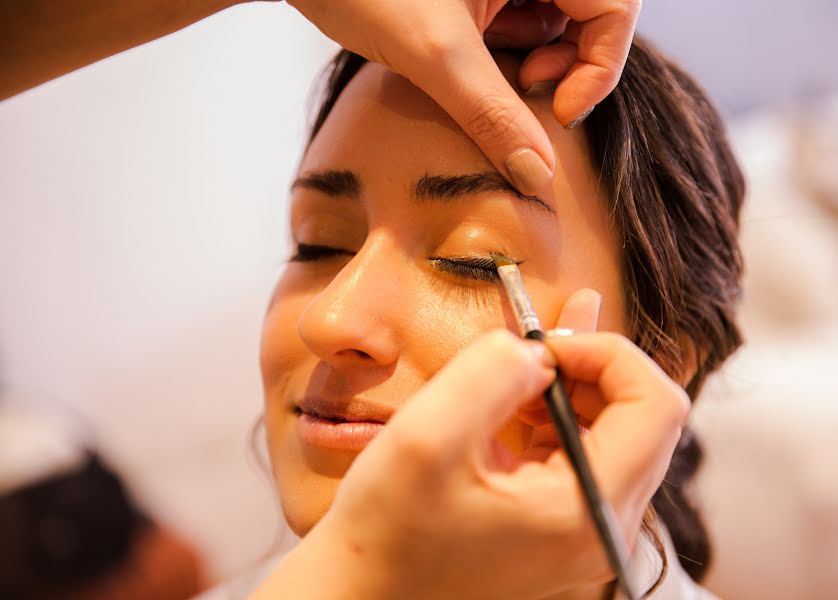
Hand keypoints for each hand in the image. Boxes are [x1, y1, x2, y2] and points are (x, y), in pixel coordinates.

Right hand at [271, 289, 687, 599]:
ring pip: (614, 429)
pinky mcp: (561, 524)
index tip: (546, 342)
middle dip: (588, 365)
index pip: (657, 406)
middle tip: (528, 346)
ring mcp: (586, 529)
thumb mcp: (428, 435)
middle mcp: (604, 527)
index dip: (610, 353)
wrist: (365, 593)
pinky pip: (582, 451)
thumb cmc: (387, 530)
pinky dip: (555, 412)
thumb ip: (491, 370)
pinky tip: (517, 397)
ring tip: (516, 367)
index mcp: (587, 511)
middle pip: (642, 416)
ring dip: (569, 385)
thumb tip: (536, 349)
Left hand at [286, 0, 639, 194]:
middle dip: (561, 66)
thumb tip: (539, 175)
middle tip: (519, 88)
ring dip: (527, 65)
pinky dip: (501, 59)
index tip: (556, 108)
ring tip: (479, 75)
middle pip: (590, 19)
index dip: (599, 66)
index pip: (616, 8)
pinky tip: (464, 67)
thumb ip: (491, 115)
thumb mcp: (434, 54)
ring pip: (552, 26)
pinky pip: (516, 27)